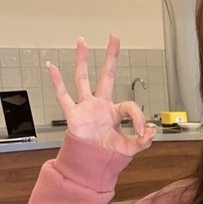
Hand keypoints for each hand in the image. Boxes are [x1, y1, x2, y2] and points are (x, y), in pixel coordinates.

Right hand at [46, 34, 156, 155]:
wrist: (91, 165)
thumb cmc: (108, 155)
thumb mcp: (130, 149)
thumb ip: (142, 142)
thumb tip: (150, 132)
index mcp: (116, 113)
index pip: (130, 107)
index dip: (139, 119)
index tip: (143, 132)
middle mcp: (100, 105)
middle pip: (106, 76)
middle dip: (111, 57)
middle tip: (114, 37)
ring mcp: (86, 108)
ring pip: (83, 79)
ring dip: (82, 61)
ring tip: (82, 42)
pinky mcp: (73, 115)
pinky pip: (63, 96)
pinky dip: (57, 82)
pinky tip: (52, 67)